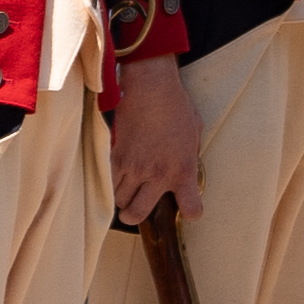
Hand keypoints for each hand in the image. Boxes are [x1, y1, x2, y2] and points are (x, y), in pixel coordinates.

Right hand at [107, 53, 205, 225]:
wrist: (152, 88)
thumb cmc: (176, 105)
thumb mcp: (195, 133)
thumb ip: (189, 156)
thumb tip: (184, 166)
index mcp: (183, 170)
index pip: (191, 207)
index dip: (191, 211)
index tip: (187, 208)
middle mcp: (158, 174)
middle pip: (138, 213)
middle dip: (135, 215)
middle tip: (135, 209)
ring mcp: (135, 168)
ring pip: (119, 199)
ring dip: (121, 197)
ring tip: (125, 188)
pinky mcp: (116, 157)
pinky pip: (108, 181)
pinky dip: (111, 181)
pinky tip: (117, 174)